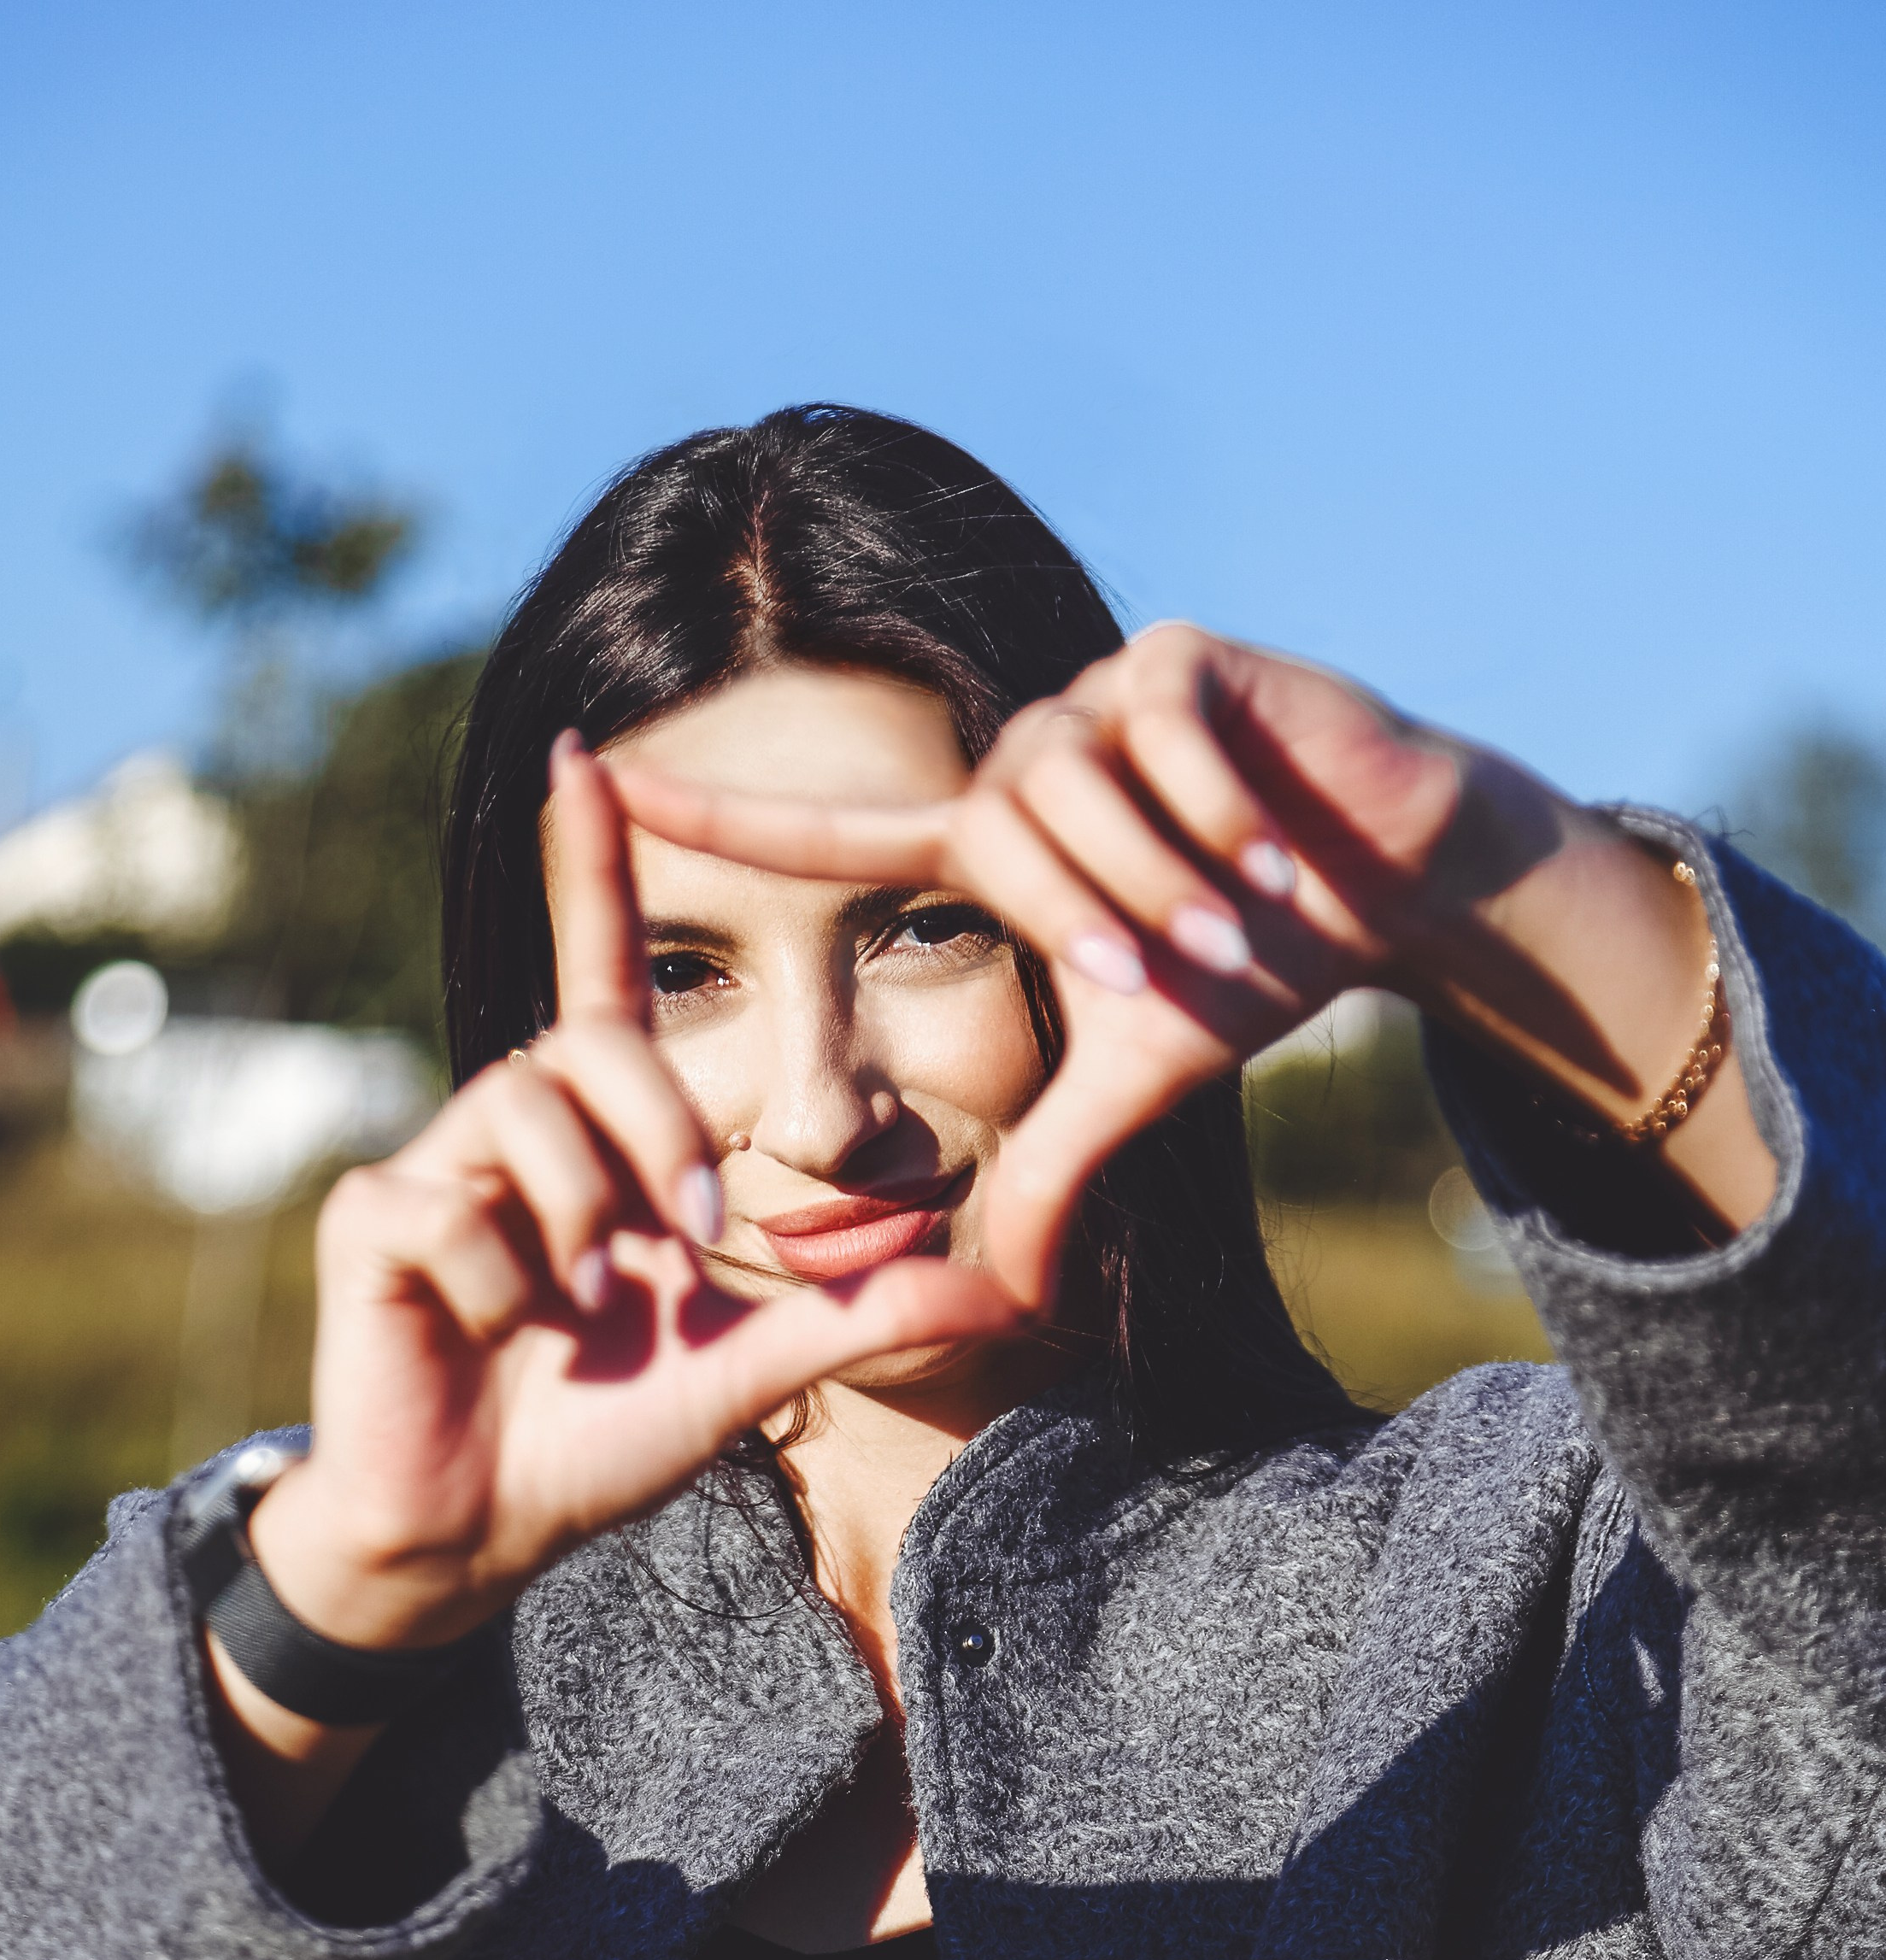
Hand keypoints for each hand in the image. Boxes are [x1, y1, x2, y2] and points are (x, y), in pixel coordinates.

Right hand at [247, 737, 1013, 1660]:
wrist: (484, 1531)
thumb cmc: (602, 1434)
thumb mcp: (755, 1367)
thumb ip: (866, 1314)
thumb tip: (1011, 1293)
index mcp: (599, 1140)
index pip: (599, 978)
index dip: (591, 868)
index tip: (590, 755)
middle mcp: (514, 1127)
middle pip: (593, 1049)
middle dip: (659, 1140)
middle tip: (683, 1243)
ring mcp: (433, 1167)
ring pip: (521, 1110)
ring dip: (580, 1218)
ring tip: (582, 1308)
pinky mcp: (368, 1220)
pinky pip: (449, 1209)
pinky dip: (497, 1284)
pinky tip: (493, 1334)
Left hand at [611, 625, 1760, 1301]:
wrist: (1380, 875)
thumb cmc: (1249, 960)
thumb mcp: (1136, 1077)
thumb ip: (1050, 1171)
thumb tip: (994, 1300)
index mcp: (983, 847)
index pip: (823, 834)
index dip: (711, 818)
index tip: (587, 774)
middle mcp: (1015, 761)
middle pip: (999, 844)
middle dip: (1100, 926)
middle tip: (1179, 974)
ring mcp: (1090, 695)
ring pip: (1082, 795)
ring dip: (1170, 879)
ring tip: (1244, 911)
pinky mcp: (1170, 652)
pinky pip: (1165, 737)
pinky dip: (1221, 811)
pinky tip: (1274, 842)